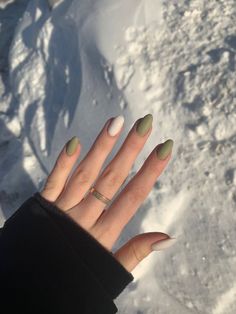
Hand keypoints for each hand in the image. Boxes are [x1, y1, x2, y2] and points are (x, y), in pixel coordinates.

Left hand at [40, 114, 175, 271]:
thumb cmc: (77, 277)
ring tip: (116, 122)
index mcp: (104, 234)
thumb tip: (169, 237)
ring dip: (101, 148)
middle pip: (111, 179)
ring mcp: (62, 210)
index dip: (150, 171)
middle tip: (144, 123)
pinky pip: (54, 181)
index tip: (164, 148)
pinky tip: (74, 142)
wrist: (33, 287)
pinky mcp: (43, 207)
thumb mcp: (109, 269)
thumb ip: (137, 252)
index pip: (133, 196)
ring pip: (86, 174)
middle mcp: (84, 218)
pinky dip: (63, 162)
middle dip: (130, 150)